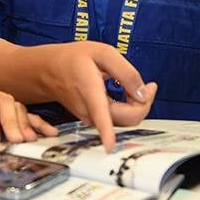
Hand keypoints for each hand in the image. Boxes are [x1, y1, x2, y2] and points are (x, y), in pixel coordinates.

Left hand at [0, 88, 58, 143]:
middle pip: (5, 102)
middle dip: (11, 121)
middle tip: (15, 140)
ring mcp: (5, 104)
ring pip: (18, 108)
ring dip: (24, 125)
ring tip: (29, 140)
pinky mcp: (15, 115)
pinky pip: (30, 117)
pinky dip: (39, 125)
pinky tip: (50, 132)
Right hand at [38, 41, 157, 151]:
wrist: (50, 70)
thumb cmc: (75, 59)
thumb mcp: (103, 53)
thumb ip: (125, 72)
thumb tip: (142, 94)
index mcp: (89, 91)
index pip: (101, 115)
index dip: (106, 132)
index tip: (109, 147)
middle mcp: (89, 110)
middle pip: (126, 119)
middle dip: (143, 104)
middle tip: (149, 85)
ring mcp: (90, 118)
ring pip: (124, 121)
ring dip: (137, 106)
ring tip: (138, 86)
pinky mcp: (93, 121)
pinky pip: (118, 120)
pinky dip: (129, 108)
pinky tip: (128, 93)